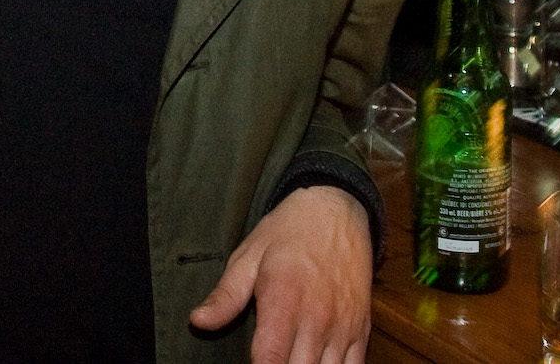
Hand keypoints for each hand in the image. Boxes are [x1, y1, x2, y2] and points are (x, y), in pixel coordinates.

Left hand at [188, 184, 371, 363]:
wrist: (337, 211)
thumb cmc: (288, 233)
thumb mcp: (248, 256)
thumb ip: (225, 296)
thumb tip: (197, 321)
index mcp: (283, 300)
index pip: (269, 360)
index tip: (248, 363)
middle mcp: (317, 319)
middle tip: (267, 358)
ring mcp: (342, 328)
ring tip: (289, 358)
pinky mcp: (361, 331)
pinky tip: (316, 363)